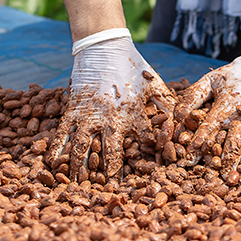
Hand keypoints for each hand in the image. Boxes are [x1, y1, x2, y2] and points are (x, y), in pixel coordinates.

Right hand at [49, 29, 174, 179]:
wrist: (103, 45)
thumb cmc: (133, 66)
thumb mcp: (155, 85)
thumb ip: (170, 104)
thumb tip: (189, 122)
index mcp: (133, 114)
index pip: (142, 146)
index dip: (146, 165)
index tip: (145, 183)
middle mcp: (110, 118)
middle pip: (110, 155)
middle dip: (109, 177)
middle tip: (108, 195)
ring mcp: (88, 115)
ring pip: (83, 149)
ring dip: (80, 170)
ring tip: (77, 187)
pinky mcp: (72, 109)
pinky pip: (62, 133)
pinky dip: (56, 149)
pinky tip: (51, 164)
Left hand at [175, 22, 240, 174]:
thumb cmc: (235, 75)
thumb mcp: (210, 81)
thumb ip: (192, 98)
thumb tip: (178, 118)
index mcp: (226, 103)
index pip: (210, 124)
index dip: (200, 140)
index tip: (191, 156)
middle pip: (237, 137)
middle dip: (230, 158)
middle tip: (226, 177)